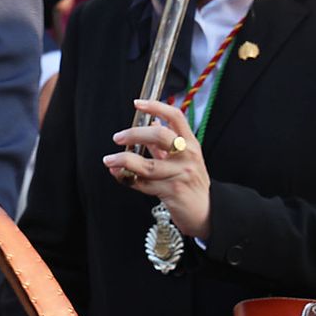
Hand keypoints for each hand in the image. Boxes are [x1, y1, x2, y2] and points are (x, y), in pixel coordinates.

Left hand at [103, 99, 211, 239]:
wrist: (206, 212)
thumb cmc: (192, 183)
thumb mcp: (184, 159)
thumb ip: (166, 142)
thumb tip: (152, 120)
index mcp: (191, 144)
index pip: (176, 117)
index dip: (157, 106)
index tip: (138, 103)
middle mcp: (188, 156)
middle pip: (160, 135)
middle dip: (135, 134)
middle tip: (118, 137)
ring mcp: (181, 174)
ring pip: (147, 164)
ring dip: (123, 161)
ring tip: (109, 160)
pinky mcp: (172, 192)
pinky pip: (143, 183)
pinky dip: (127, 178)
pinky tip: (118, 174)